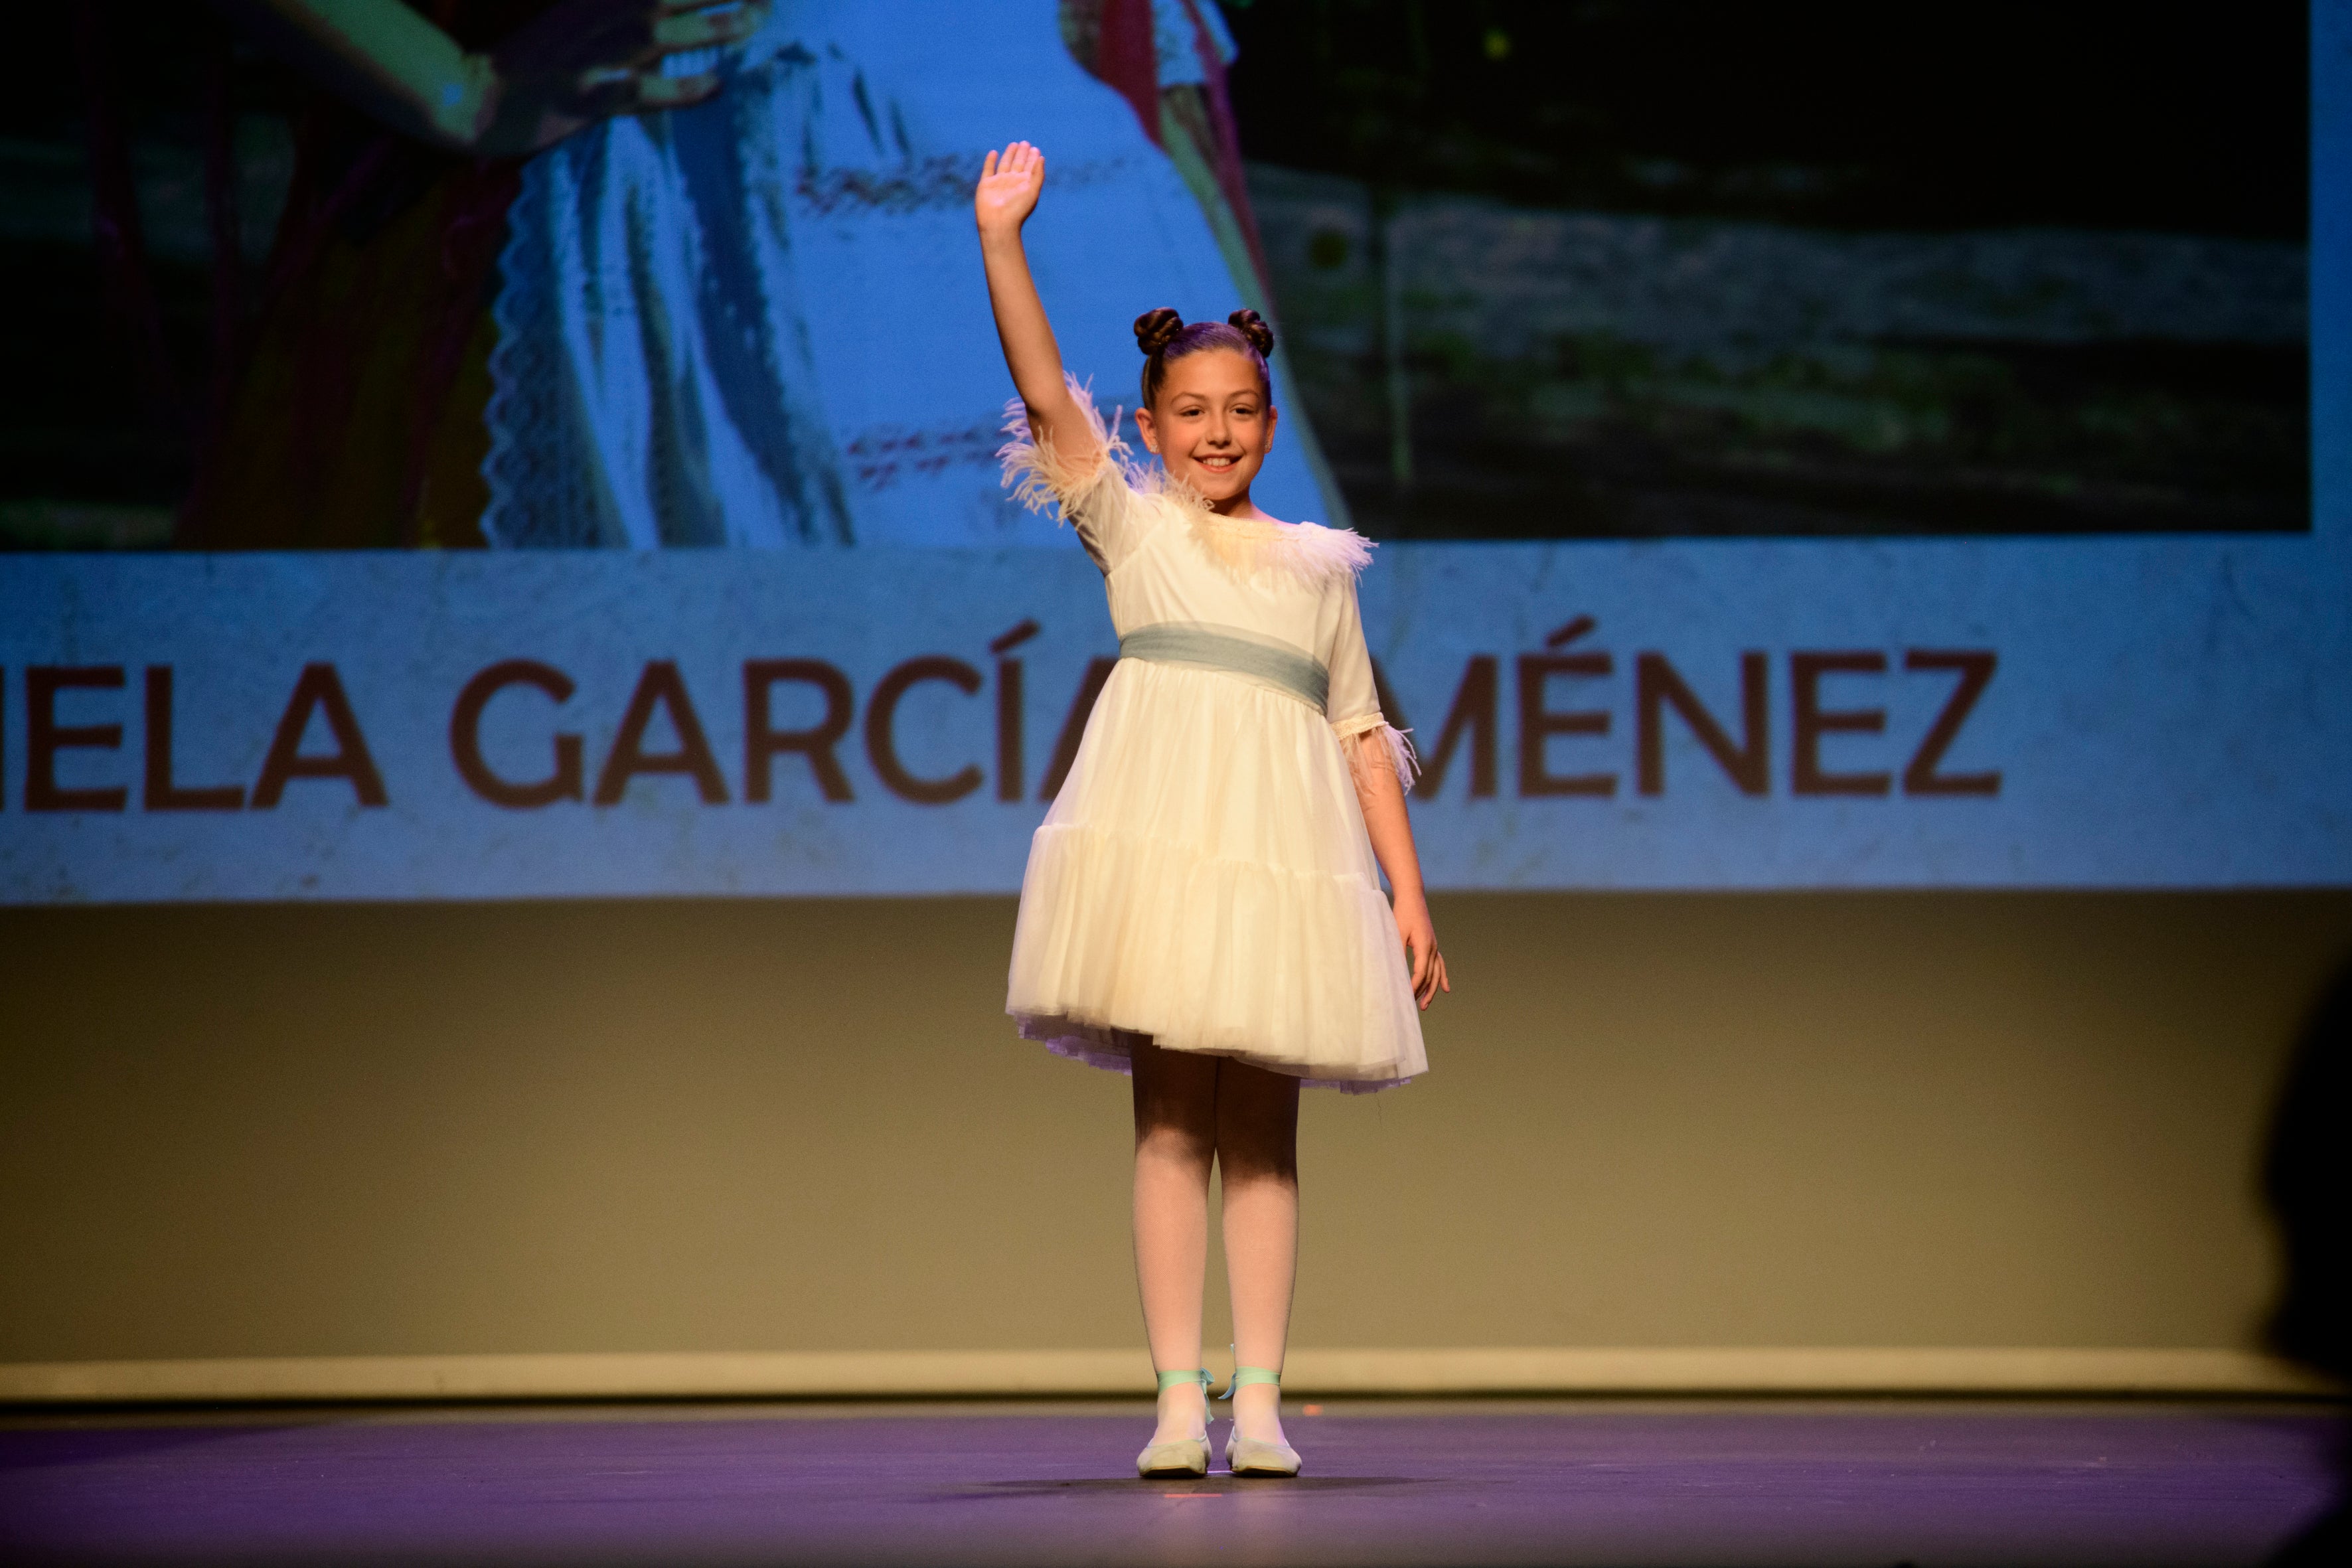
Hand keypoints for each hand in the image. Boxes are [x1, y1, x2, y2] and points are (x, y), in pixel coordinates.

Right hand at [480, 0, 770, 153]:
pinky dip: (674, 88)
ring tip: (752, 23)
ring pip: (658, 33)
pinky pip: (635, 91)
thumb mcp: (582, 22)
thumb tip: (675, 15)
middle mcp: (600, 21)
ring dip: (708, 27)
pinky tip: (711, 88)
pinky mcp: (583, 99)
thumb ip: (628, 14)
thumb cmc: (539, 64)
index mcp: (601, 1)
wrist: (476, 98)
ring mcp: (593, 59)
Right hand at [975, 141, 1045, 237]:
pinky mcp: (986, 184)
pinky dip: (990, 161)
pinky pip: (988, 169)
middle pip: (1018, 164)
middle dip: (1022, 154)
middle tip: (1025, 143)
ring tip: (1014, 144)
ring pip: (1005, 164)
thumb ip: (1037, 174)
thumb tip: (1041, 158)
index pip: (1029, 168)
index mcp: (1024, 185)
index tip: (1035, 149)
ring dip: (1009, 154)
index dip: (1032, 158)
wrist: (999, 223)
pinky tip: (993, 153)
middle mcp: (1012, 183)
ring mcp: (999, 183)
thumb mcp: (1032, 190)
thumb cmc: (1017, 209)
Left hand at [1391, 890, 1450, 1009]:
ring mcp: (1434, 947)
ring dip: (1432, 990)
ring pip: (1436, 973)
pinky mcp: (1432, 946)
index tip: (1406, 996)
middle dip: (1423, 992)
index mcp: (1424, 946)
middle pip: (1430, 976)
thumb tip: (1395, 971)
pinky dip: (1442, 978)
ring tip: (1425, 1005)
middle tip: (1416, 1007)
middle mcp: (1433, 948)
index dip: (1414, 986)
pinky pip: (1440, 965)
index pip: (1421, 972)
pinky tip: (1446, 989)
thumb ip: (1398, 951)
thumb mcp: (1397, 932)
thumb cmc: (1402, 913)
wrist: (1412, 898)